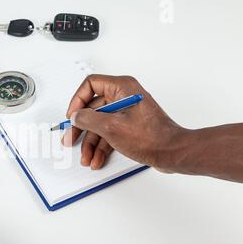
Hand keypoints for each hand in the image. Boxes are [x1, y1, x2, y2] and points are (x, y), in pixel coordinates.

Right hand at [63, 75, 186, 170]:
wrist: (172, 153)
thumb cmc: (151, 137)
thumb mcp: (111, 127)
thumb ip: (89, 119)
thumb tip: (76, 116)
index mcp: (122, 88)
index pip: (90, 85)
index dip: (77, 101)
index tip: (72, 116)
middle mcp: (124, 96)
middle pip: (92, 108)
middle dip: (81, 128)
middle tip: (70, 139)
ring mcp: (127, 112)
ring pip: (99, 124)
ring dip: (91, 143)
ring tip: (86, 157)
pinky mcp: (129, 126)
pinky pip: (109, 132)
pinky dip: (101, 146)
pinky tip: (97, 159)